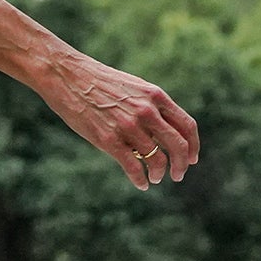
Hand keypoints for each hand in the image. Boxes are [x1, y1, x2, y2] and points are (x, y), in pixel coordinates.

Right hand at [39, 51, 200, 189]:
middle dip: (181, 165)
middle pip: (178, 146)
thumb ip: (151, 106)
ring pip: (156, 159)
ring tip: (155, 178)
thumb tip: (165, 131)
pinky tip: (141, 184)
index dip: (193, 146)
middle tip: (178, 175)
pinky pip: (133, 167)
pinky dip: (141, 180)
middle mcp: (146, 111)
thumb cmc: (99, 82)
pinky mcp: (109, 140)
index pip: (187, 126)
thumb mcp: (133, 87)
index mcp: (155, 95)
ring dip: (159, 173)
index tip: (192, 159)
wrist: (67, 75)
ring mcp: (128, 126)